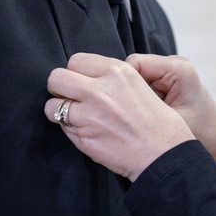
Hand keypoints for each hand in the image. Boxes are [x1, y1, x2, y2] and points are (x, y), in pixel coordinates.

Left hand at [44, 53, 194, 181]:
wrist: (164, 154)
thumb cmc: (156, 122)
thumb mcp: (138, 84)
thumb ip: (110, 77)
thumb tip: (84, 77)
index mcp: (116, 72)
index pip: (76, 61)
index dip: (77, 73)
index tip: (82, 83)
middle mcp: (99, 90)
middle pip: (56, 78)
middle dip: (59, 88)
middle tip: (70, 97)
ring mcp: (89, 115)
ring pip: (52, 106)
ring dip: (60, 111)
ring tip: (77, 117)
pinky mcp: (83, 138)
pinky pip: (63, 129)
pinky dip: (71, 130)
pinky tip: (89, 132)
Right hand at [127, 54, 215, 171]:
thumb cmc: (202, 136)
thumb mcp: (169, 122)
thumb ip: (143, 107)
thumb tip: (114, 97)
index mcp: (177, 69)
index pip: (134, 64)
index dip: (122, 84)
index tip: (120, 108)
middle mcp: (174, 65)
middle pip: (134, 69)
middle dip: (127, 91)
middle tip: (130, 115)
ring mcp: (171, 73)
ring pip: (136, 78)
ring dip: (134, 97)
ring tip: (141, 117)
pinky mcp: (168, 83)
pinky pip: (144, 86)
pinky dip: (140, 100)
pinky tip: (146, 116)